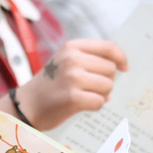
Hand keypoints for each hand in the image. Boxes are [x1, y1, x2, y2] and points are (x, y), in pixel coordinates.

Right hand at [8, 39, 128, 130]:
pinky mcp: (73, 97)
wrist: (27, 105)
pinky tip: (82, 105)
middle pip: (110, 69)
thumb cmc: (51, 83)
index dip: (120, 58)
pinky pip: (100, 101)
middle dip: (106, 80)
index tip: (124, 68)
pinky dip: (95, 105)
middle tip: (91, 87)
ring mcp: (72, 78)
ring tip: (86, 95)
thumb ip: (89, 58)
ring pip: (108, 86)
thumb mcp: (65, 61)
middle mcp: (72, 59)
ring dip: (102, 94)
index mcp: (72, 47)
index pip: (108, 47)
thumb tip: (119, 64)